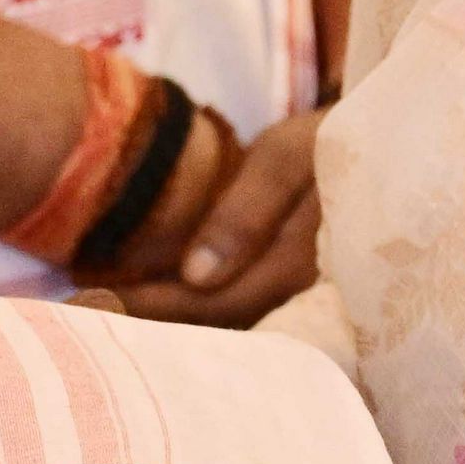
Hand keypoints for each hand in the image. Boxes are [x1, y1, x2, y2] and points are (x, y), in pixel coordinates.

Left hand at [81, 108, 322, 325]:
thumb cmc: (330, 139)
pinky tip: (154, 288)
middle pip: (212, 323)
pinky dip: (191, 301)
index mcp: (296, 267)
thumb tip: (195, 276)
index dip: (150, 304)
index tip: (92, 294)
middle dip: (149, 317)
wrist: (382, 142)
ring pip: (222, 320)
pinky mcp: (287, 283)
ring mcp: (295, 297)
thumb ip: (246, 212)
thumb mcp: (289, 156)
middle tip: (82, 307)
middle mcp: (295, 298)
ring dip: (167, 314)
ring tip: (105, 300)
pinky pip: (234, 304)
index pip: (210, 304)